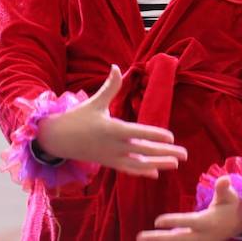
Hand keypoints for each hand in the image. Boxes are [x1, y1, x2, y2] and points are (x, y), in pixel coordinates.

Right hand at [34, 64, 187, 178]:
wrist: (56, 140)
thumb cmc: (77, 118)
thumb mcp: (94, 102)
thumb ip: (109, 87)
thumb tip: (116, 66)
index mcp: (111, 129)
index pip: (137, 133)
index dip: (155, 135)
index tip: (171, 137)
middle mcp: (114, 146)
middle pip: (144, 151)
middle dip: (165, 153)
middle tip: (185, 154)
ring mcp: (111, 157)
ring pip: (139, 163)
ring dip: (158, 164)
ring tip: (176, 164)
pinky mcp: (109, 164)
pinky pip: (128, 169)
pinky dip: (142, 172)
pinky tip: (156, 174)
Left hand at [137, 174, 241, 240]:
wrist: (238, 223)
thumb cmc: (231, 205)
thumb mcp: (230, 195)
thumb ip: (224, 188)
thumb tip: (224, 179)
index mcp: (208, 222)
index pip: (188, 222)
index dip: (173, 221)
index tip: (157, 221)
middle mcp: (201, 235)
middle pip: (177, 239)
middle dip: (158, 239)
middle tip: (140, 236)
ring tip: (140, 238)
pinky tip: (151, 240)